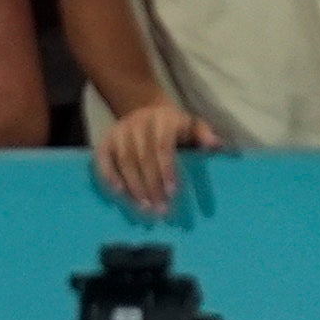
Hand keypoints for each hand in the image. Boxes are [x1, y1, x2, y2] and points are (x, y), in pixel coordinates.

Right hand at [91, 96, 215, 216]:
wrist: (146, 109)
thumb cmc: (175, 127)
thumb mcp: (192, 125)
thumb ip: (203, 135)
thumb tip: (216, 146)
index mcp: (163, 119)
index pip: (163, 146)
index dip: (167, 169)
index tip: (172, 193)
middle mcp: (138, 122)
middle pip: (143, 156)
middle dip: (151, 185)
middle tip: (160, 210)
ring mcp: (120, 130)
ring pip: (125, 160)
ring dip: (135, 187)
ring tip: (145, 209)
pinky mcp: (107, 139)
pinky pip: (103, 158)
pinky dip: (108, 175)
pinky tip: (119, 194)